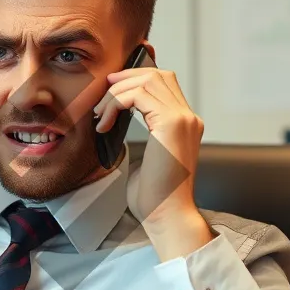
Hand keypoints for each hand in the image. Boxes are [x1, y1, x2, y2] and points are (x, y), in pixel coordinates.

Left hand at [94, 66, 211, 257]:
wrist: (166, 215)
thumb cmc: (154, 195)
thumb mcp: (147, 156)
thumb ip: (143, 134)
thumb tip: (118, 118)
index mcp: (185, 124)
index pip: (164, 83)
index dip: (137, 77)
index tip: (111, 87)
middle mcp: (188, 117)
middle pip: (158, 74)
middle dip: (126, 78)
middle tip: (103, 94)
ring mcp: (183, 118)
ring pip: (147, 80)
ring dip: (117, 93)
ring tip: (101, 114)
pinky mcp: (172, 123)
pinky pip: (138, 95)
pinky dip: (116, 103)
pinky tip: (105, 123)